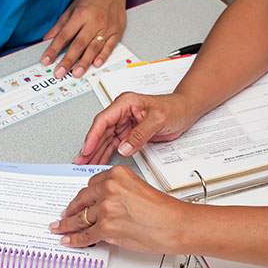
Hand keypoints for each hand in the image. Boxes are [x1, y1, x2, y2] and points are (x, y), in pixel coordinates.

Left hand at [40, 0, 126, 78]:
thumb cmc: (91, 0)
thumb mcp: (72, 9)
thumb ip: (60, 26)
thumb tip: (47, 40)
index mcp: (80, 15)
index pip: (63, 36)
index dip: (54, 49)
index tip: (46, 61)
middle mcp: (93, 22)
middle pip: (78, 44)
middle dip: (68, 60)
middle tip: (60, 73)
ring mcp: (106, 28)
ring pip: (94, 48)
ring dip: (84, 62)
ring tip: (76, 73)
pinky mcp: (117, 32)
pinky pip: (110, 46)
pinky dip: (103, 56)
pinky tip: (96, 64)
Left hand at [49, 166, 187, 252]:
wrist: (176, 226)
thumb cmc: (164, 211)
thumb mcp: (137, 189)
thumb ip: (117, 193)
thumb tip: (102, 206)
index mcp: (117, 174)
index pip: (91, 185)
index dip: (83, 196)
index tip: (77, 201)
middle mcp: (109, 189)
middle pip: (81, 200)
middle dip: (70, 209)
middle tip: (63, 214)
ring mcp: (106, 209)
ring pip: (80, 218)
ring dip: (68, 225)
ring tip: (60, 227)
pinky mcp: (106, 228)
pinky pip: (85, 235)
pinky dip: (74, 239)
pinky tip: (68, 240)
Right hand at [73, 92, 197, 164]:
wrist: (186, 110)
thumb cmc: (174, 108)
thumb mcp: (157, 120)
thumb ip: (140, 134)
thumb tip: (123, 148)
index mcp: (125, 103)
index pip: (103, 120)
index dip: (92, 136)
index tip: (86, 149)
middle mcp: (121, 112)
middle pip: (100, 132)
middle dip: (90, 148)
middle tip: (80, 161)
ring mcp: (124, 123)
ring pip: (105, 140)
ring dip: (95, 153)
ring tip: (86, 164)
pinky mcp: (129, 133)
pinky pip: (114, 144)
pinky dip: (106, 153)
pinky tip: (99, 161)